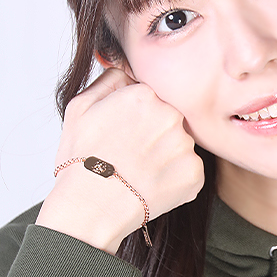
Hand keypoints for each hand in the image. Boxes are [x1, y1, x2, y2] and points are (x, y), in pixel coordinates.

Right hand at [36, 68, 203, 253]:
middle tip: (133, 157)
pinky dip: (175, 180)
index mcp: (145, 95)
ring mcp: (185, 147)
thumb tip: (128, 70)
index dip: (137, 119)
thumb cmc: (81, 159)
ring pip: (180, 147)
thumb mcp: (80, 106)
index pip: (152, 100)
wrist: (91, 207)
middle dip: (155, 136)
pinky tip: (152, 186)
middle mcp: (171, 117)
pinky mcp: (195, 175)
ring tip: (141, 173)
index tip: (124, 135)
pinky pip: (189, 171)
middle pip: (170, 121)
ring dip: (166, 158)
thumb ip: (110, 80)